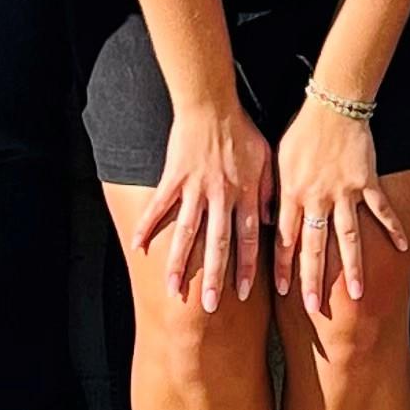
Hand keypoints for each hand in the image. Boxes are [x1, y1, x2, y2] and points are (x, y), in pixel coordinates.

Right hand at [136, 98, 271, 313]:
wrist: (212, 103)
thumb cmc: (242, 130)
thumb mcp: (268, 159)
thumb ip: (270, 192)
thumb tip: (272, 223)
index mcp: (245, 193)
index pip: (248, 238)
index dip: (246, 267)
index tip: (242, 294)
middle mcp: (221, 196)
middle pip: (218, 243)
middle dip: (214, 277)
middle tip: (210, 307)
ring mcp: (196, 188)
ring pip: (187, 233)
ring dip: (180, 263)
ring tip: (174, 290)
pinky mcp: (174, 177)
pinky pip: (159, 206)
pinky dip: (147, 226)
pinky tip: (137, 248)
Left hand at [275, 92, 409, 316]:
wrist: (332, 105)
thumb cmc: (302, 132)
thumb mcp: (277, 160)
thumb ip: (274, 192)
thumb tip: (268, 220)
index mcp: (292, 193)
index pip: (285, 239)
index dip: (284, 266)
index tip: (283, 291)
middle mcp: (317, 198)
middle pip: (314, 246)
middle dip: (313, 279)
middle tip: (314, 308)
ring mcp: (344, 192)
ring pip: (348, 237)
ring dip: (352, 268)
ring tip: (358, 295)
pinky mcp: (366, 182)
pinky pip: (380, 209)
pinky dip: (392, 228)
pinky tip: (402, 248)